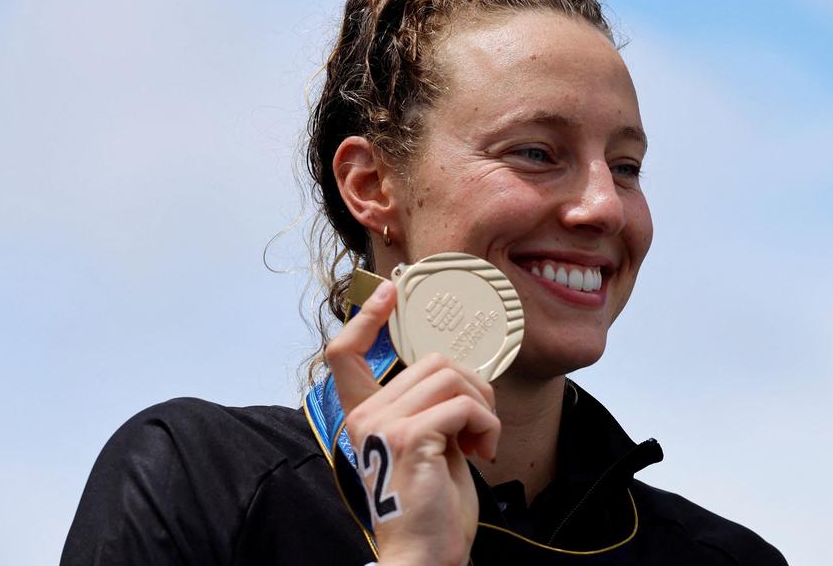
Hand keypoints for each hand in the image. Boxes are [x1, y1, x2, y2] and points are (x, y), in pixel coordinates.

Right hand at [326, 281, 500, 565]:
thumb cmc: (434, 502)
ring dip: (484, 407)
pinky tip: (483, 452)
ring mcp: (383, 426)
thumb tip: (456, 368)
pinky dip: (488, 424)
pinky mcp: (409, 438)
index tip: (388, 293)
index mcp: (363, 414)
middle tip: (482, 424)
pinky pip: (464, 404)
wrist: (429, 552)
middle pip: (431, 361)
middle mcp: (364, 416)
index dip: (365, 317)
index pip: (344, 354)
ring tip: (482, 440)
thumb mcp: (427, 441)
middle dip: (473, 385)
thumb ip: (428, 405)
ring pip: (451, 377)